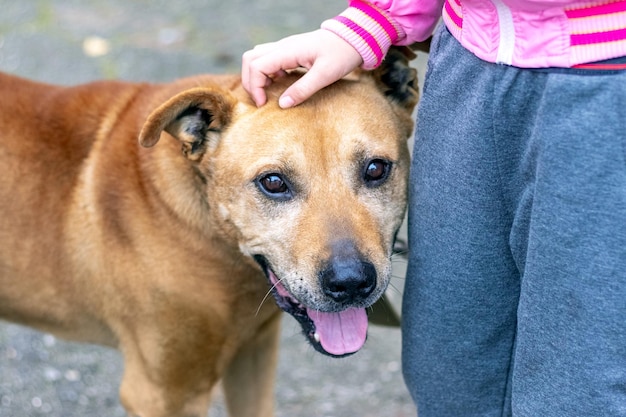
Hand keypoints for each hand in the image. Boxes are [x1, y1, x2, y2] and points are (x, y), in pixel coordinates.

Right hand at [242, 29, 362, 107]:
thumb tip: (282, 105)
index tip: (264, 104)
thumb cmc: (342, 54)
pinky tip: (281, 84)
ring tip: (269, 93)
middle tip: (262, 100)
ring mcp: (286, 47)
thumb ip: (302, 90)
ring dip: (257, 76)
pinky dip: (267, 73)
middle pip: (250, 59)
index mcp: (288, 50)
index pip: (256, 66)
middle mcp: (283, 46)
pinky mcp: (291, 51)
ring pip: (257, 57)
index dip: (255, 86)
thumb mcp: (325, 75)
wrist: (354, 39)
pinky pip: (269, 59)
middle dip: (250, 81)